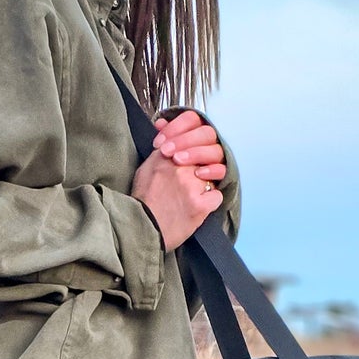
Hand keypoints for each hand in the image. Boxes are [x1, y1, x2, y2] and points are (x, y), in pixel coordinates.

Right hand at [130, 110, 225, 250]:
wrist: (141, 230)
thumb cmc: (141, 203)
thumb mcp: (144, 170)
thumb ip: (159, 151)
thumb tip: (165, 127)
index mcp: (165, 156)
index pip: (190, 141)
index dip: (193, 149)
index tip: (188, 161)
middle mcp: (180, 167)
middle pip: (204, 155)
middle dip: (202, 165)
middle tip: (193, 179)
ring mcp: (192, 185)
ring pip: (213, 174)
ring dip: (206, 183)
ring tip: (194, 194)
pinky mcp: (200, 205)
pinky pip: (217, 196)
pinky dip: (210, 202)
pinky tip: (200, 207)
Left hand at [152, 109, 226, 178]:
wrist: (174, 200)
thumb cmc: (170, 174)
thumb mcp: (164, 155)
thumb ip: (166, 138)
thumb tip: (160, 123)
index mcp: (196, 132)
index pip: (191, 119)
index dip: (175, 127)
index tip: (159, 142)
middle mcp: (209, 143)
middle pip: (205, 133)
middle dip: (184, 140)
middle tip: (166, 151)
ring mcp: (216, 158)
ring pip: (215, 150)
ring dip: (195, 153)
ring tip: (177, 160)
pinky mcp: (220, 176)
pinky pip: (222, 170)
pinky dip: (211, 170)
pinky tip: (198, 173)